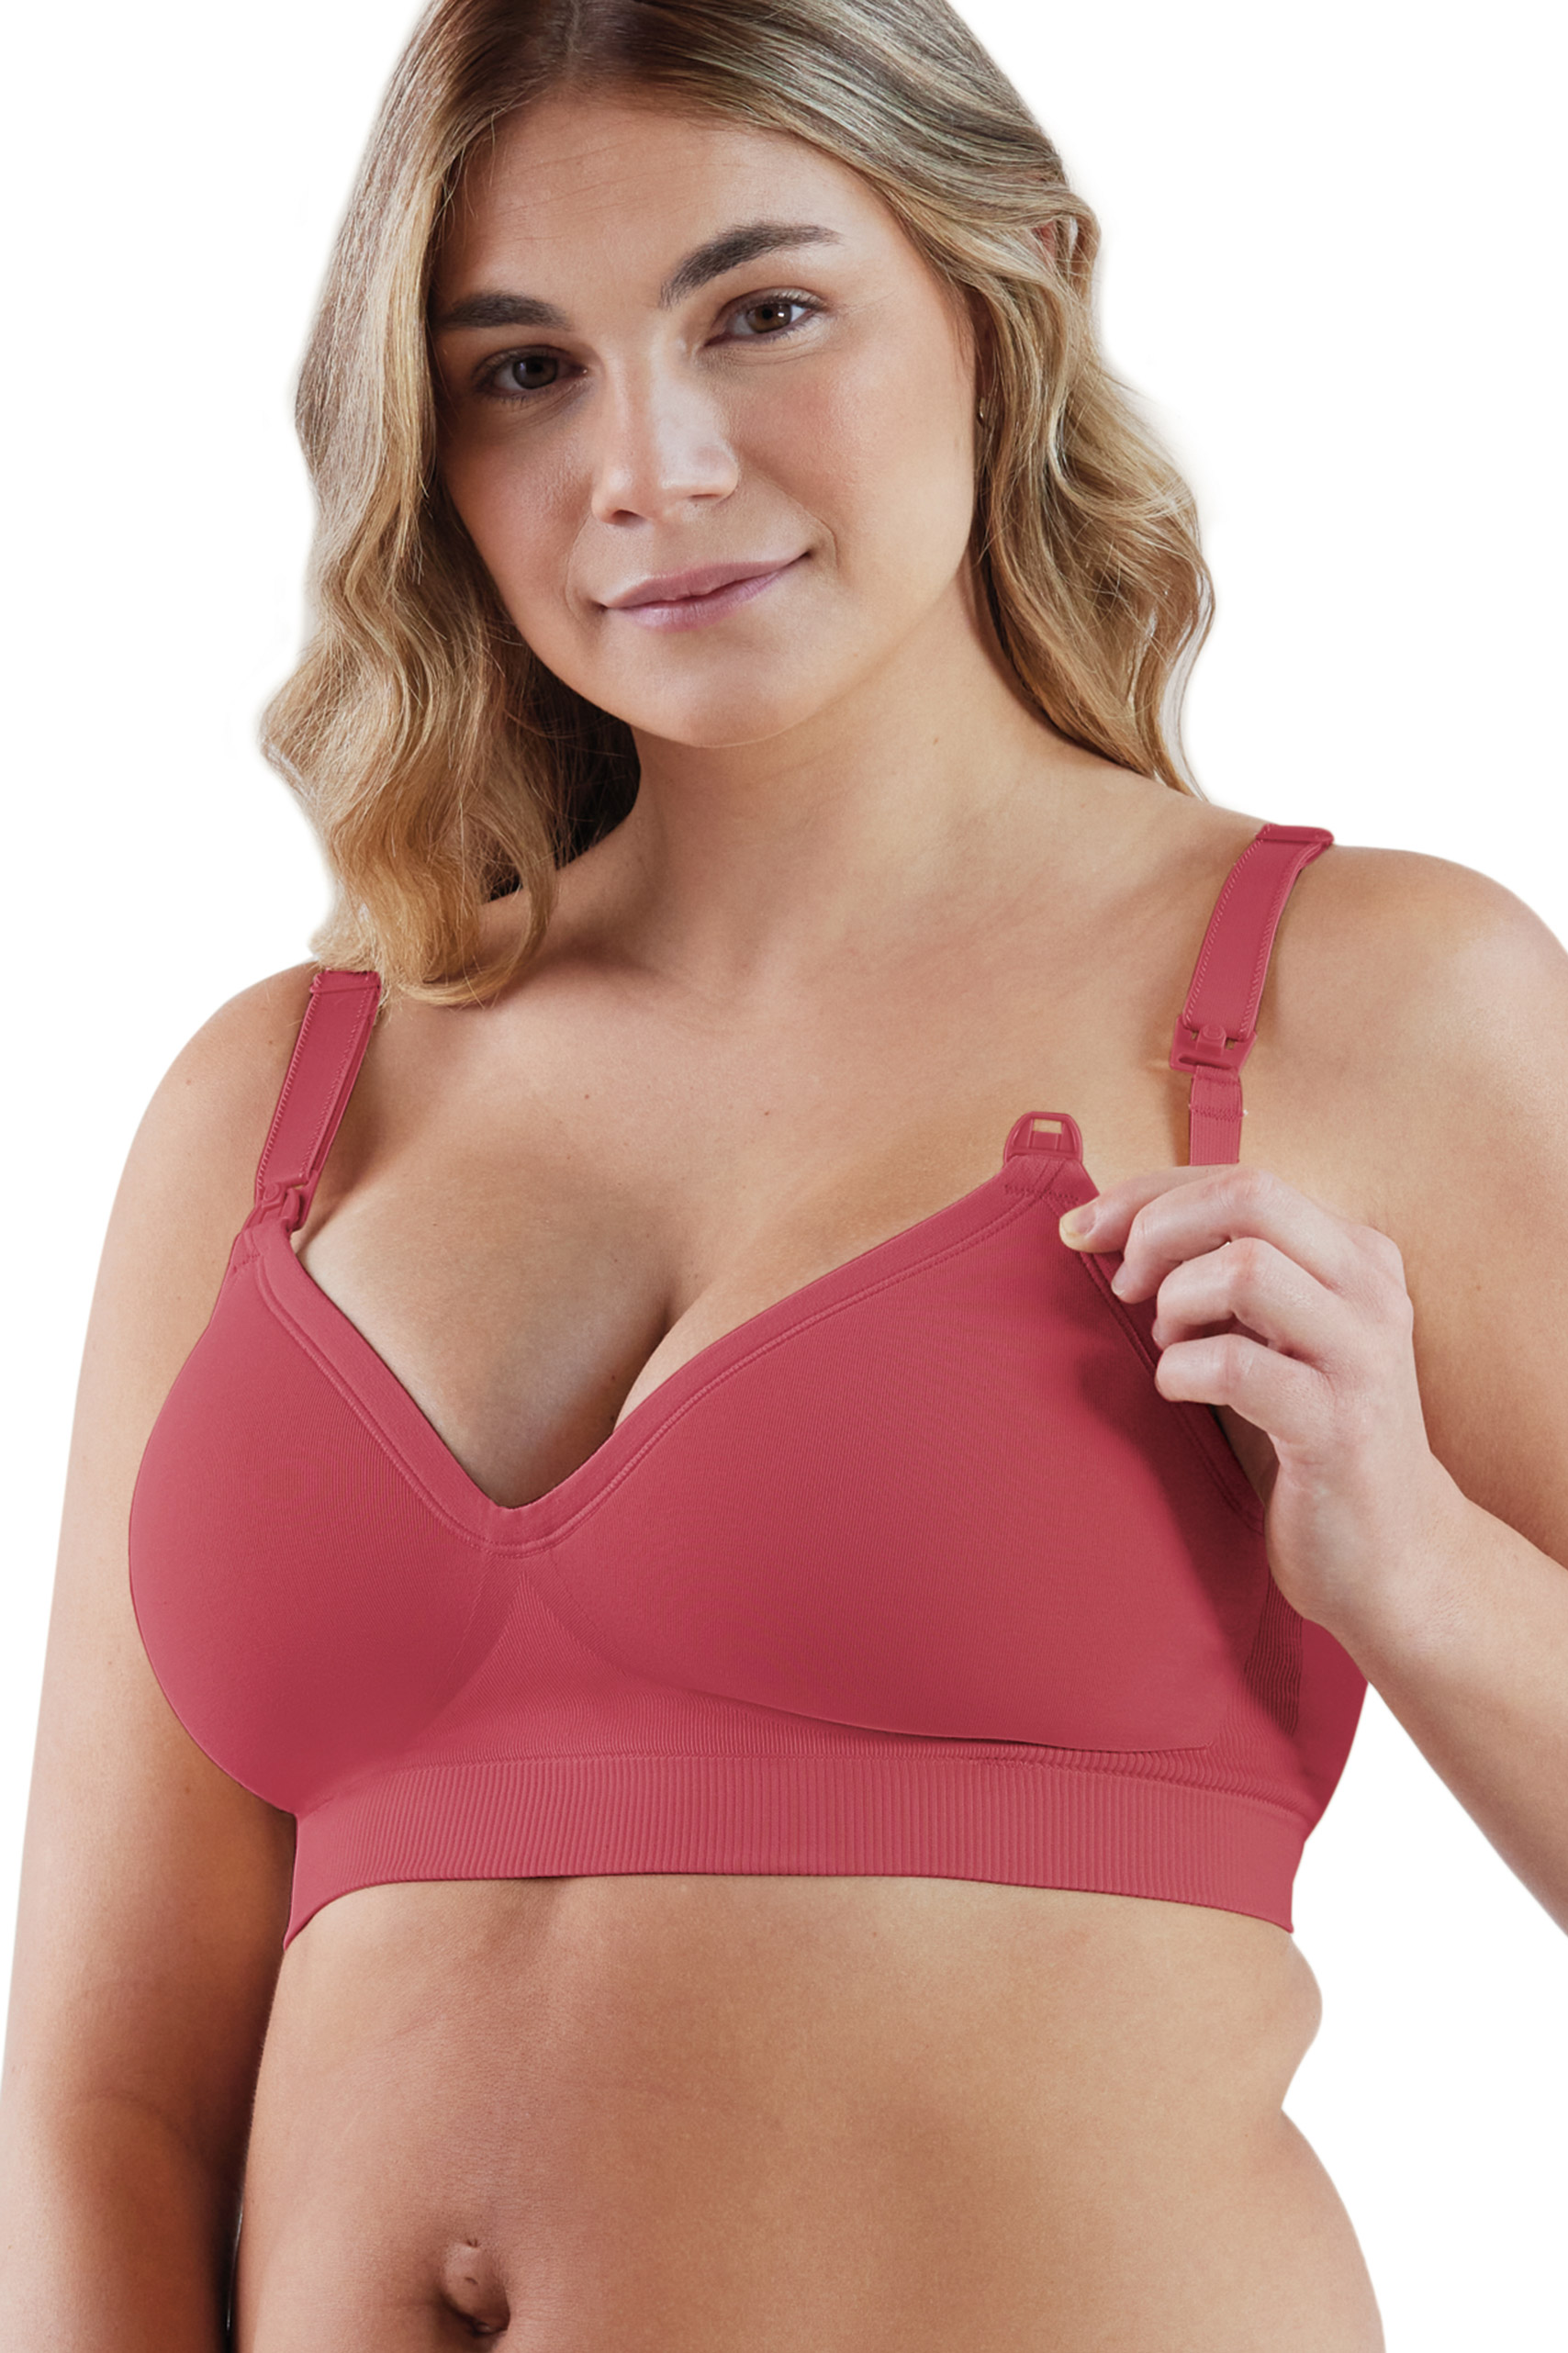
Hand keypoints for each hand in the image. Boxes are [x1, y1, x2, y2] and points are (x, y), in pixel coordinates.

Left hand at [1058, 1165, 1463, 1637]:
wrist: (1394, 1555)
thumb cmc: (1308, 1435)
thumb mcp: (1274, 1334)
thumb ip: (1226, 1273)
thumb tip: (1113, 1225)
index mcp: (1355, 1253)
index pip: (1241, 1179)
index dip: (1146, 1194)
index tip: (1081, 1230)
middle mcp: (1370, 1290)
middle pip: (1250, 1195)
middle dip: (1159, 1227)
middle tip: (1124, 1286)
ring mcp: (1361, 1356)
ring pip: (1248, 1268)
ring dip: (1178, 1301)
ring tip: (1170, 1347)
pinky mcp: (1338, 1427)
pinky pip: (1238, 1365)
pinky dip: (1182, 1371)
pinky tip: (1179, 1392)